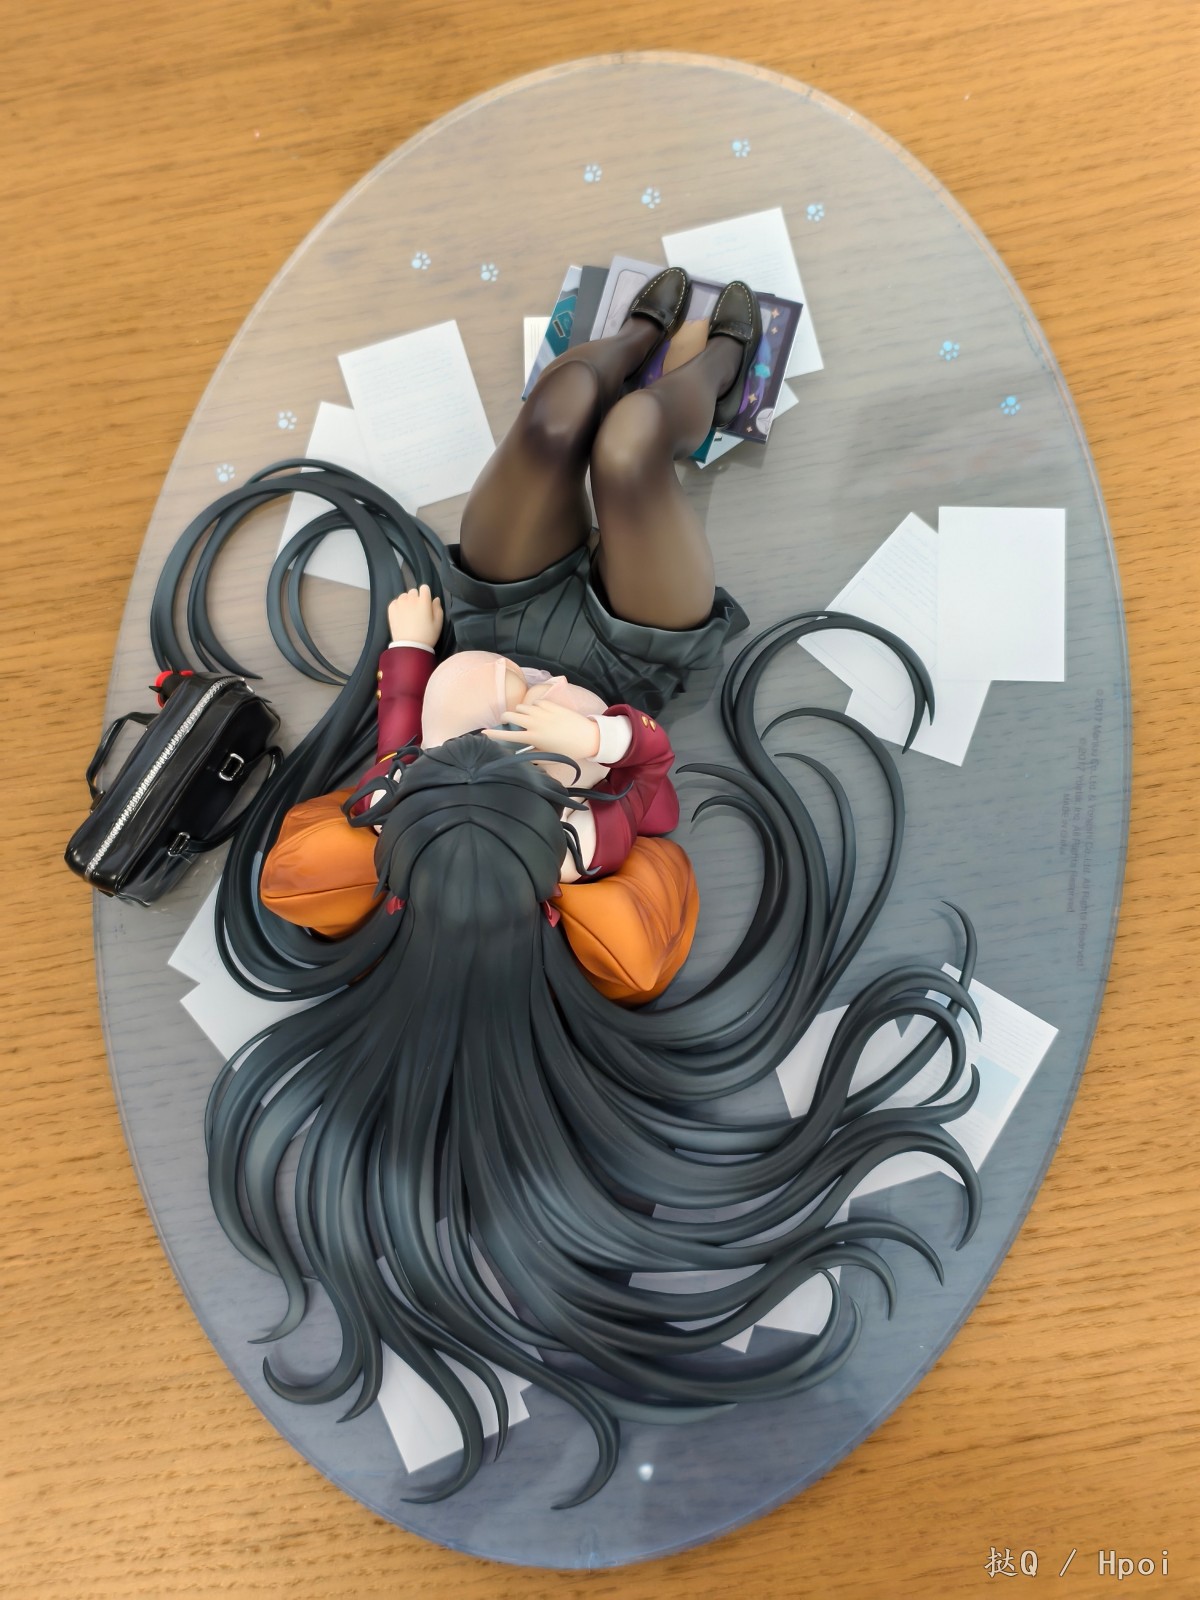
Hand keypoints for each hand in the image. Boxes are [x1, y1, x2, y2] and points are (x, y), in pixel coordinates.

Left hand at [387, 584, 442, 647]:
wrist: (410, 646)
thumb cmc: (427, 635)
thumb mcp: (438, 623)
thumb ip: (438, 608)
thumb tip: (435, 599)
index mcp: (424, 601)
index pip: (424, 588)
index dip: (426, 594)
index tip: (426, 602)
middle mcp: (411, 599)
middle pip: (413, 591)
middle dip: (416, 598)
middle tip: (417, 610)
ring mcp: (400, 603)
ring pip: (404, 596)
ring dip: (407, 601)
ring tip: (408, 613)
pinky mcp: (391, 609)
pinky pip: (395, 602)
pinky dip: (398, 606)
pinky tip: (401, 615)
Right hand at [483, 700, 600, 765]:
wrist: (588, 737)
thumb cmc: (568, 751)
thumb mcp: (548, 756)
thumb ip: (531, 755)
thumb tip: (520, 754)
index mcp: (532, 737)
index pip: (507, 734)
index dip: (493, 733)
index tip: (483, 732)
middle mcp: (534, 722)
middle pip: (509, 714)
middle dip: (504, 718)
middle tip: (507, 722)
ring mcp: (542, 711)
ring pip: (521, 706)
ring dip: (519, 712)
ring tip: (525, 719)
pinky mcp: (551, 704)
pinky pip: (535, 702)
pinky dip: (533, 707)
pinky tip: (539, 713)